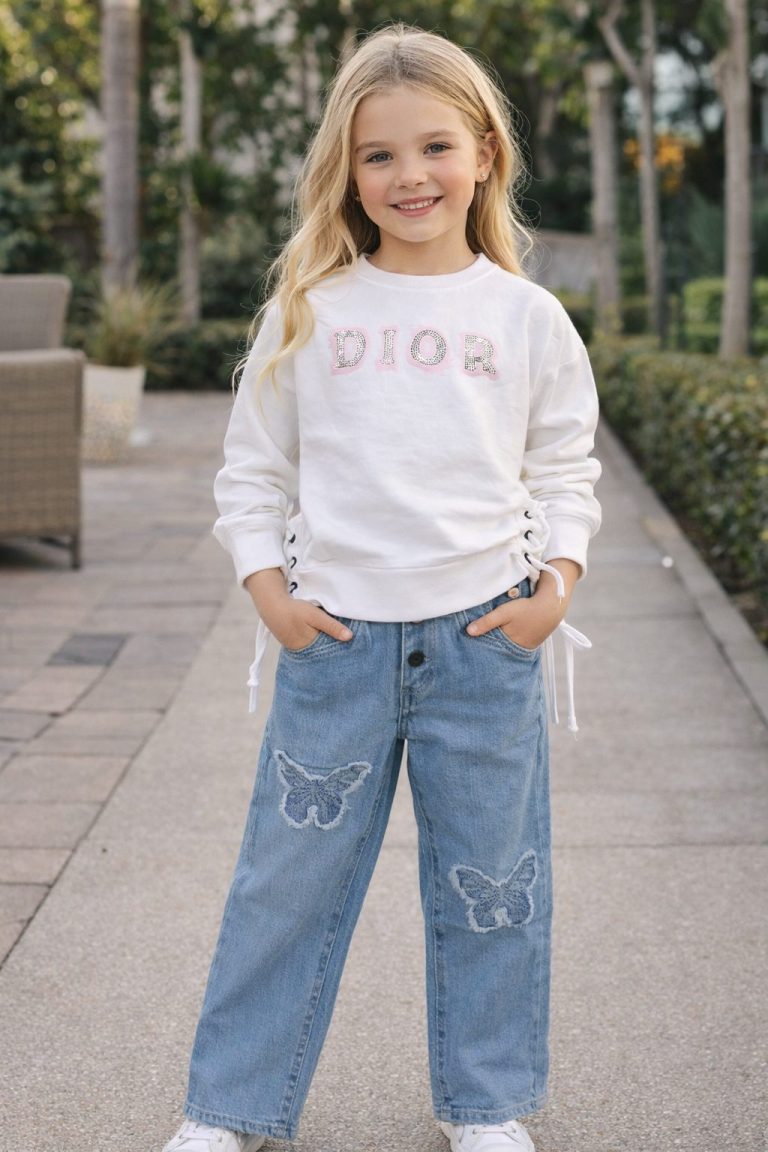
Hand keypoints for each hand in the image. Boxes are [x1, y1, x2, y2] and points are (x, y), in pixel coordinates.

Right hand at [244, 568, 352, 650]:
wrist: (271, 605)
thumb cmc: (294, 610)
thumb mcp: (316, 616)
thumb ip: (332, 627)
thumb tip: (350, 638)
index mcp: (311, 648)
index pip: (331, 651)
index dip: (341, 646)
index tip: (352, 643)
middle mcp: (304, 651)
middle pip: (324, 651)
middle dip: (333, 646)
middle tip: (345, 639)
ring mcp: (298, 648)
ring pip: (317, 648)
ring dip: (324, 642)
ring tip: (335, 636)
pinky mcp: (294, 642)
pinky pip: (310, 644)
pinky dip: (316, 640)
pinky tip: (320, 634)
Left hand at [465, 559, 580, 649]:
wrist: (552, 606)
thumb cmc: (527, 608)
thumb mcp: (504, 612)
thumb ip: (487, 622)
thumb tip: (468, 631)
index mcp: (509, 644)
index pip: (490, 650)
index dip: (480, 647)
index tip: (469, 646)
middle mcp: (517, 649)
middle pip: (498, 651)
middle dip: (488, 648)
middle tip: (476, 646)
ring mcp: (524, 647)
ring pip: (506, 648)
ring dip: (499, 645)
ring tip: (488, 641)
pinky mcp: (530, 642)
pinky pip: (515, 645)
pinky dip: (509, 642)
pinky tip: (504, 637)